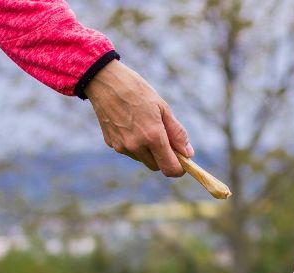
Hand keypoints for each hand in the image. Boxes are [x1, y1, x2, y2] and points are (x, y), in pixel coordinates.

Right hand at [85, 60, 192, 176]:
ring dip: (148, 151)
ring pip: (143, 159)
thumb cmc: (137, 91)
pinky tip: (130, 125)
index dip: (179, 168)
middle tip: (164, 138)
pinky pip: (129, 151)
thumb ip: (177, 133)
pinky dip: (135, 145)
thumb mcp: (163, 108)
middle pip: (157, 166)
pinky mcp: (111, 144)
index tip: (182, 160)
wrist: (105, 81)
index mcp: (153, 136)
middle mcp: (136, 146)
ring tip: (144, 126)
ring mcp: (122, 146)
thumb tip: (188, 153)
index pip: (170, 169)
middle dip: (163, 157)